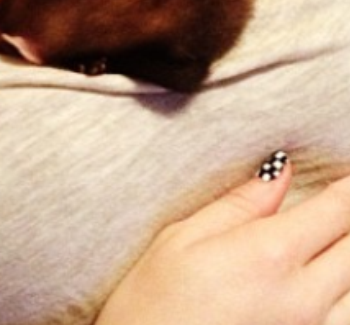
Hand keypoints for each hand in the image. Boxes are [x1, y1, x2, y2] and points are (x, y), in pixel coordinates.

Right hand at [97, 154, 349, 324]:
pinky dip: (345, 295)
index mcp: (268, 256)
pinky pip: (346, 318)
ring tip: (336, 238)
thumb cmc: (152, 307)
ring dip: (349, 257)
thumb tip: (279, 172)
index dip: (348, 186)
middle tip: (340, 202)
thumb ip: (240, 205)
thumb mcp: (182, 238)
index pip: (335, 210)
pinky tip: (332, 281)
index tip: (348, 174)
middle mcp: (301, 297)